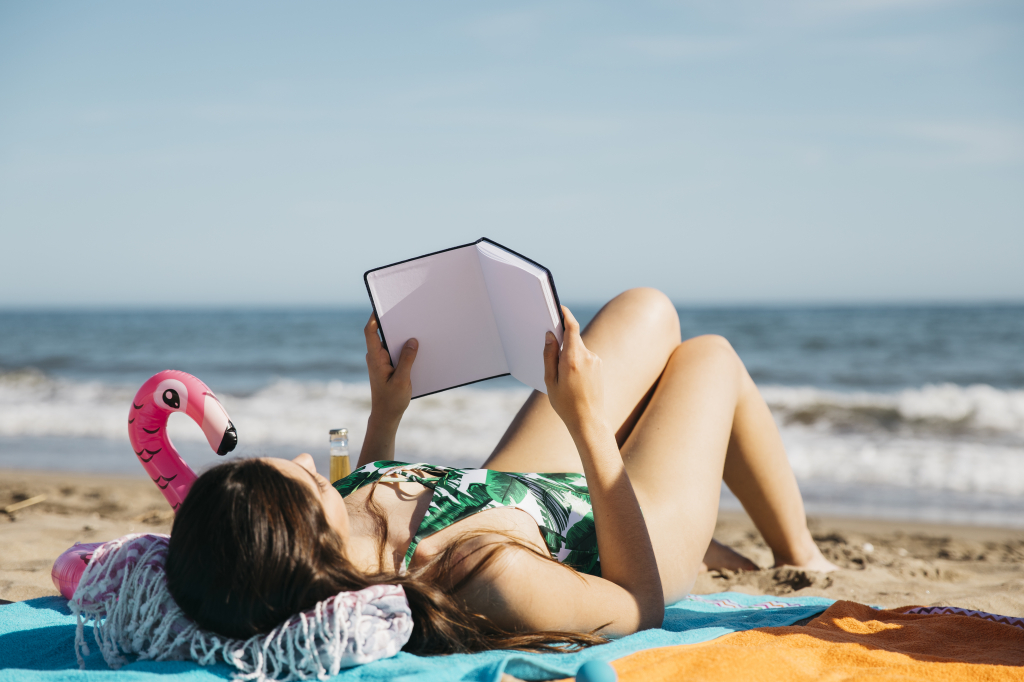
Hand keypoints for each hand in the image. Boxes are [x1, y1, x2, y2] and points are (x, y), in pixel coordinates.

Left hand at [364, 314, 417, 424]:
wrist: (386, 416)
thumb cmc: (391, 400)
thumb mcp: (402, 380)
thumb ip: (407, 360)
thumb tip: (412, 340)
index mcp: (375, 358)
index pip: (370, 332)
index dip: (373, 317)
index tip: (382, 306)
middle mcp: (376, 357)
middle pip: (381, 334)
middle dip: (392, 324)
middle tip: (405, 313)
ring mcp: (381, 361)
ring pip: (389, 343)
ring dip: (400, 337)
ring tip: (414, 328)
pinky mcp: (387, 366)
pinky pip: (394, 352)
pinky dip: (403, 347)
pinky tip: (415, 346)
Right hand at [543, 306, 604, 434]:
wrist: (589, 419)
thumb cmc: (566, 403)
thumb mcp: (550, 380)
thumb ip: (549, 355)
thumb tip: (550, 335)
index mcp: (572, 359)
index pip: (572, 327)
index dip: (566, 314)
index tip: (559, 307)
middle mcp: (587, 356)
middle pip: (573, 338)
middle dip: (561, 342)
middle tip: (550, 353)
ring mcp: (595, 360)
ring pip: (577, 348)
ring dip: (568, 355)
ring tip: (562, 377)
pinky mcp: (599, 365)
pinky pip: (584, 356)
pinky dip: (575, 362)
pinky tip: (572, 380)